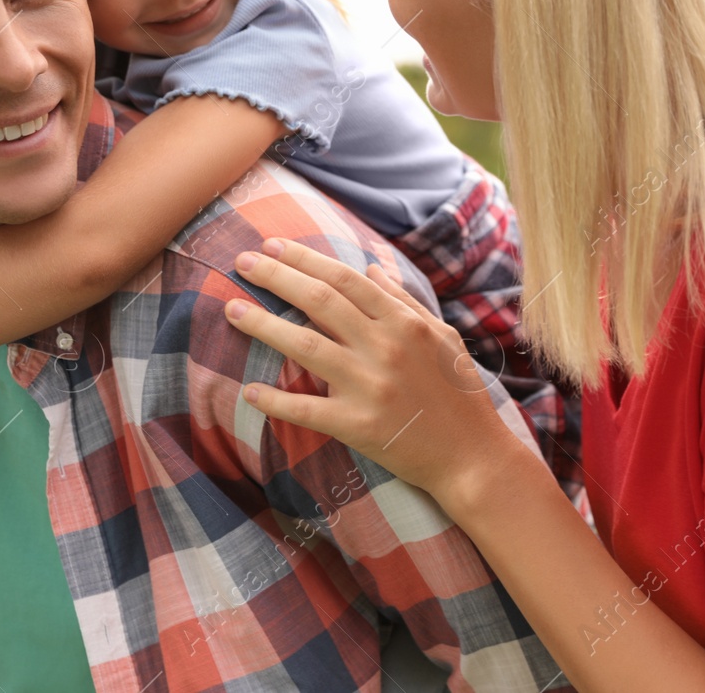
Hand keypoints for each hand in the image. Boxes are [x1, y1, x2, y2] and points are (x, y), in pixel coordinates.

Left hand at [225, 237, 525, 500]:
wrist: (473, 457)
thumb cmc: (459, 395)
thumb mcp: (441, 336)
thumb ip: (404, 301)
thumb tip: (372, 268)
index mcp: (404, 322)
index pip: (344, 278)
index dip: (304, 259)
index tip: (272, 246)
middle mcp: (385, 347)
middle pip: (319, 300)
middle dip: (275, 277)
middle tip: (241, 261)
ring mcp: (370, 386)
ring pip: (305, 345)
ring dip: (263, 325)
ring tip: (231, 309)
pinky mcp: (359, 425)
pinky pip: (307, 409)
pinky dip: (276, 400)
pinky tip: (249, 390)